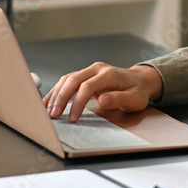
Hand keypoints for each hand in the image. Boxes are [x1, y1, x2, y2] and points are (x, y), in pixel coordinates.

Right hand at [42, 62, 162, 121]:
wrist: (139, 81)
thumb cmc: (137, 91)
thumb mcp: (134, 99)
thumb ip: (119, 99)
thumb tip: (102, 100)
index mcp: (108, 74)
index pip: (87, 86)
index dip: (78, 103)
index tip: (72, 118)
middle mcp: (97, 69)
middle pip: (73, 80)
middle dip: (61, 98)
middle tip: (53, 115)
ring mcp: (90, 71)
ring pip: (67, 79)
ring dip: (56, 95)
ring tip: (48, 111)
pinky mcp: (85, 76)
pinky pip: (67, 81)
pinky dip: (57, 91)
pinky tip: (49, 101)